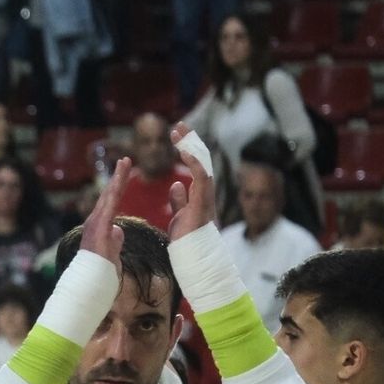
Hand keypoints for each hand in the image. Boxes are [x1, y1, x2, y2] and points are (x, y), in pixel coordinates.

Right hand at [79, 155, 130, 264]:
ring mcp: (96, 221)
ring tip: (125, 162)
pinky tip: (120, 179)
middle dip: (118, 177)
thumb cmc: (101, 268)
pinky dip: (115, 190)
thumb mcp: (112, 250)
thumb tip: (118, 230)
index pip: (111, 203)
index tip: (125, 174)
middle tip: (125, 160)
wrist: (91, 279)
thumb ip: (115, 239)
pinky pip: (109, 204)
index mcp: (100, 226)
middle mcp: (95, 220)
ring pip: (109, 195)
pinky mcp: (100, 224)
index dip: (118, 187)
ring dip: (117, 178)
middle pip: (109, 194)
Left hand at [167, 122, 215, 240]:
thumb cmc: (187, 241)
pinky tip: (184, 151)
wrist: (194, 258)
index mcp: (198, 194)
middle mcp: (205, 192)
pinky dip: (194, 163)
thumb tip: (177, 185)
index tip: (176, 136)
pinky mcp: (203, 203)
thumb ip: (180, 200)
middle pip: (200, 160)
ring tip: (179, 131)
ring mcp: (206, 197)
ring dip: (190, 146)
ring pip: (203, 164)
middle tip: (179, 125)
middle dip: (190, 141)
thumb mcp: (179, 216)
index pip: (194, 165)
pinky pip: (202, 178)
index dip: (187, 150)